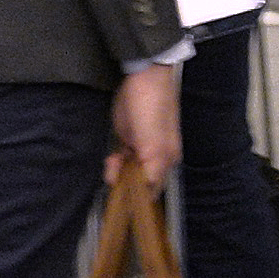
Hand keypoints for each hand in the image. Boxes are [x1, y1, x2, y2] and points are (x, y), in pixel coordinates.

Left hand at [113, 60, 185, 192]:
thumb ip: (152, 172)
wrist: (142, 76)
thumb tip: (148, 197)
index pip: (154, 189)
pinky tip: (111, 160)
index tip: (123, 201)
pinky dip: (114, 163)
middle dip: (125, 184)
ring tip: (111, 164)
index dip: (139, 198)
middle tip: (113, 177)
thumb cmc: (151, 109)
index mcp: (167, 160)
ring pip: (127, 172)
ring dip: (117, 173)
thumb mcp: (154, 144)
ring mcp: (141, 148)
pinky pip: (121, 160)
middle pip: (139, 182)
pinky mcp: (128, 139)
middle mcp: (156, 157)